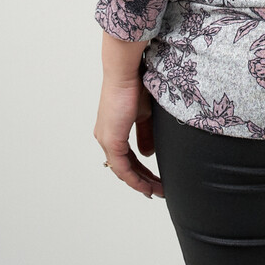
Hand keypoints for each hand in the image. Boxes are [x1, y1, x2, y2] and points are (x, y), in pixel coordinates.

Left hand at [94, 72, 163, 198]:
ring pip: (123, 171)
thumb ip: (146, 135)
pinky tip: (146, 186)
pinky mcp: (111, 141)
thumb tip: (148, 154)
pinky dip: (135, 179)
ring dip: (141, 183)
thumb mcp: (145, 114)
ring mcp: (107, 140)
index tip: (154, 180)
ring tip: (157, 191)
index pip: (126, 157)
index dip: (140, 171)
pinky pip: (123, 168)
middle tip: (158, 190)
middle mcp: (106, 138)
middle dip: (143, 181)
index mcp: (113, 130)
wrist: (127, 72)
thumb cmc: (136, 85)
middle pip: (124, 168)